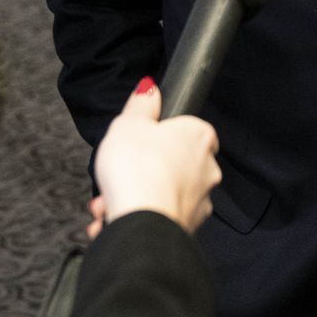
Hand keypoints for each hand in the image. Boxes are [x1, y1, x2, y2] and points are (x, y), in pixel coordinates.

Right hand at [92, 79, 220, 234]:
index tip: (144, 143)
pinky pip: (161, 219)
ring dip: (137, 196)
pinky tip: (114, 218)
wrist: (141, 222)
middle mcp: (207, 168)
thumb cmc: (137, 169)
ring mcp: (201, 200)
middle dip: (142, 172)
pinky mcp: (189, 227)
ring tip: (108, 202)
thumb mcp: (129, 123)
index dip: (164, 136)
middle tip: (119, 174)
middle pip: (175, 164)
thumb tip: (149, 88)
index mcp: (198, 137)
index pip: (191, 130)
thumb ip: (141, 104)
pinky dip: (139, 218)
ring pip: (165, 194)